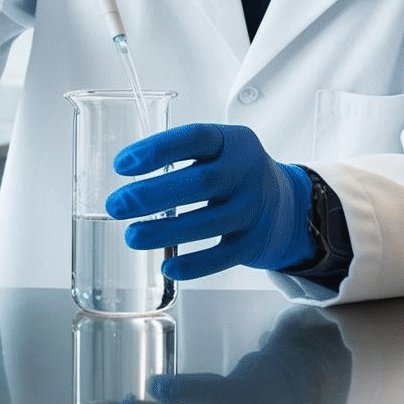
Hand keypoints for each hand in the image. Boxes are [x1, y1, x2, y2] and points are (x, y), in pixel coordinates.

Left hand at [105, 123, 314, 278]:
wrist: (287, 207)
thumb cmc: (235, 175)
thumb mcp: (220, 152)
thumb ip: (183, 156)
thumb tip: (126, 174)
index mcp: (234, 141)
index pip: (194, 138)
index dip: (156, 149)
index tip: (121, 164)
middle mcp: (247, 171)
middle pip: (201, 182)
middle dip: (153, 194)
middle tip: (116, 205)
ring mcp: (254, 208)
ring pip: (208, 221)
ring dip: (164, 231)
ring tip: (131, 237)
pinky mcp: (255, 243)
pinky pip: (222, 257)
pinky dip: (193, 264)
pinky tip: (167, 266)